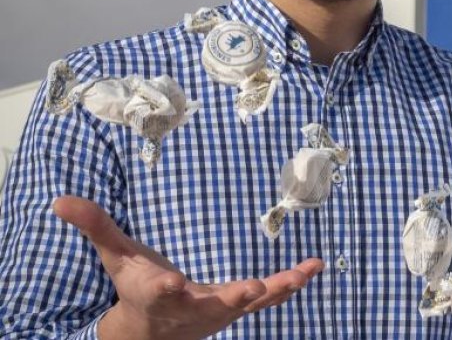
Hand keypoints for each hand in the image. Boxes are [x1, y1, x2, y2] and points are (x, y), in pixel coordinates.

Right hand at [53, 196, 323, 339]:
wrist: (153, 331)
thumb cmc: (134, 285)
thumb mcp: (115, 256)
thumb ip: (95, 227)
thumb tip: (61, 200)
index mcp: (155, 293)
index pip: (157, 291)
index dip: (163, 287)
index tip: (170, 280)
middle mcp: (191, 307)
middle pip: (212, 304)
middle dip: (232, 297)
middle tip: (252, 289)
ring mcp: (220, 310)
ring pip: (252, 303)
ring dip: (278, 289)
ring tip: (303, 272)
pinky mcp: (240, 307)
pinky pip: (270, 296)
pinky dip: (292, 283)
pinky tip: (314, 267)